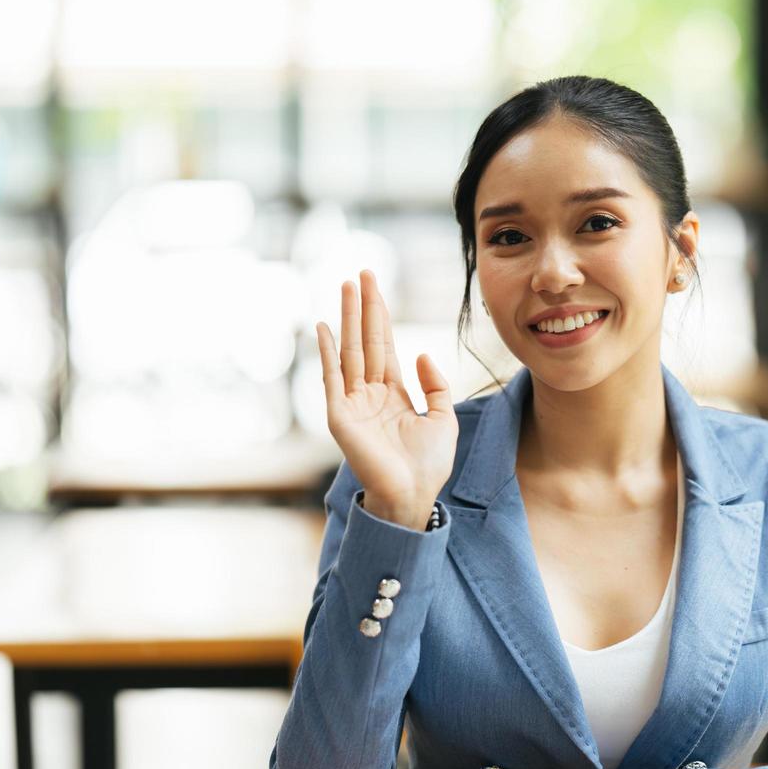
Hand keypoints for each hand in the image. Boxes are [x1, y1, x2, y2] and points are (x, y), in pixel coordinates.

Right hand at [317, 271, 457, 529]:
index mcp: (393, 393)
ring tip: (346, 287)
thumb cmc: (428, 465)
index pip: (384, 345)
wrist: (413, 496)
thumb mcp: (443, 418)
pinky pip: (332, 378)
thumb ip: (435, 385)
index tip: (376, 286)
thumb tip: (420, 353)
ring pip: (350, 350)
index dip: (381, 315)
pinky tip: (324, 327)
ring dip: (348, 318)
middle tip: (362, 272)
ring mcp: (353, 403)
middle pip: (366, 340)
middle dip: (364, 306)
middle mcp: (369, 393)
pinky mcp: (340, 416)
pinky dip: (327, 353)